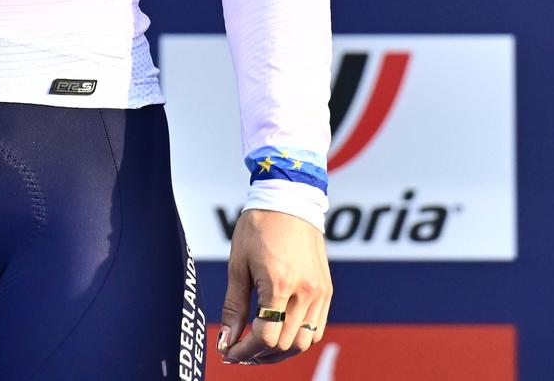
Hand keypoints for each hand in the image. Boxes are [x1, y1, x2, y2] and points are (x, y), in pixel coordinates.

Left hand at [217, 208, 330, 365]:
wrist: (289, 200)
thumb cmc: (258, 226)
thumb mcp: (238, 265)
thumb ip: (233, 306)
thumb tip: (227, 341)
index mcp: (279, 283)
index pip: (266, 337)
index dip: (245, 352)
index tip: (230, 352)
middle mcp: (305, 292)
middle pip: (284, 344)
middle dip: (259, 354)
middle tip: (240, 350)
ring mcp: (320, 292)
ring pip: (304, 342)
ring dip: (281, 351)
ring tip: (259, 346)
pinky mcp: (326, 290)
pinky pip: (316, 328)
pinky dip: (298, 338)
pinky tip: (279, 331)